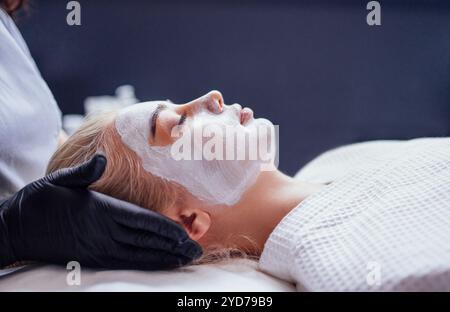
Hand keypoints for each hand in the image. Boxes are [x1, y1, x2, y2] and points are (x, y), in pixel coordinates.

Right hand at [0, 155, 201, 269]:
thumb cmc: (39, 202)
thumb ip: (84, 172)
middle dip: (173, 246)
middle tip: (196, 251)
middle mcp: (103, 232)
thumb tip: (104, 157)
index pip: (142, 220)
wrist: (16, 230)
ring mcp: (99, 248)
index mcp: (100, 211)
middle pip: (146, 240)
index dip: (166, 229)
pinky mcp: (94, 258)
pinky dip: (146, 263)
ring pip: (140, 255)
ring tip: (185, 260)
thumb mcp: (59, 180)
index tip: (186, 233)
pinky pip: (126, 263)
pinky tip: (159, 263)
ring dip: (165, 258)